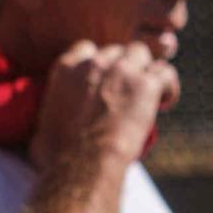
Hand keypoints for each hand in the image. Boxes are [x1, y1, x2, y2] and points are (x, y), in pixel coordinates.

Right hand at [28, 40, 178, 171]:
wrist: (82, 163)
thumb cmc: (58, 154)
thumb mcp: (44, 125)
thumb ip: (53, 114)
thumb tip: (45, 133)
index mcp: (65, 67)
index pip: (87, 49)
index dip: (99, 64)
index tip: (102, 82)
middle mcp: (94, 63)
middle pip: (117, 50)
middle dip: (123, 67)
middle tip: (127, 92)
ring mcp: (122, 71)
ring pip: (142, 53)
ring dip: (145, 70)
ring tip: (149, 94)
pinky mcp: (146, 85)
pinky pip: (165, 72)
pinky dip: (168, 86)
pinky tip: (164, 103)